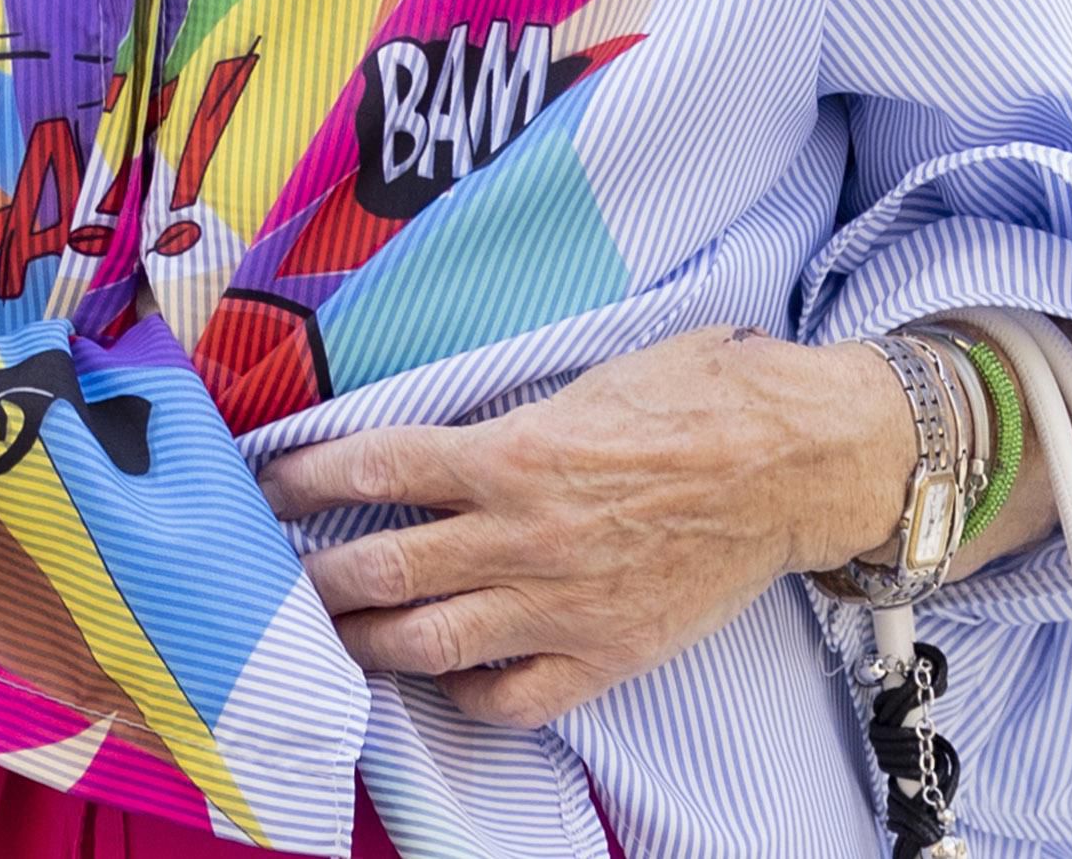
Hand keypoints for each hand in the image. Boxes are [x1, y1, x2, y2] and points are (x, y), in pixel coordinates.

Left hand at [258, 329, 912, 728]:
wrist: (801, 462)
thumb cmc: (705, 397)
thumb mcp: (591, 374)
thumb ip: (512, 410)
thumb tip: (448, 424)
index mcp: (512, 452)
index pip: (374, 468)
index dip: (306, 481)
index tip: (270, 487)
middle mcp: (523, 535)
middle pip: (381, 569)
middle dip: (316, 576)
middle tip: (280, 575)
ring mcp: (561, 605)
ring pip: (426, 644)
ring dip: (365, 641)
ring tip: (332, 633)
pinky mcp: (604, 654)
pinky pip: (508, 697)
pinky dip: (463, 693)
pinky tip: (446, 676)